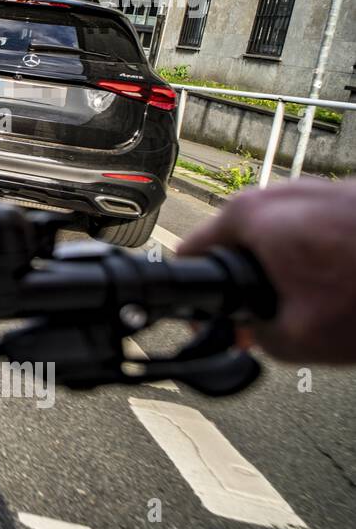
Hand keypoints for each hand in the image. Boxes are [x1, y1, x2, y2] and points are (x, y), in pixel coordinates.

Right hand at [179, 177, 355, 363]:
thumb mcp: (301, 338)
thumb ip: (255, 337)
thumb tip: (249, 333)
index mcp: (250, 217)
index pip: (188, 255)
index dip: (198, 300)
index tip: (214, 322)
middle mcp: (278, 194)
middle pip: (237, 248)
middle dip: (252, 289)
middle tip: (274, 324)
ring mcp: (316, 190)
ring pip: (280, 242)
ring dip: (290, 275)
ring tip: (321, 306)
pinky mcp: (347, 197)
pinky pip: (316, 234)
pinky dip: (324, 261)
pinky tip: (348, 288)